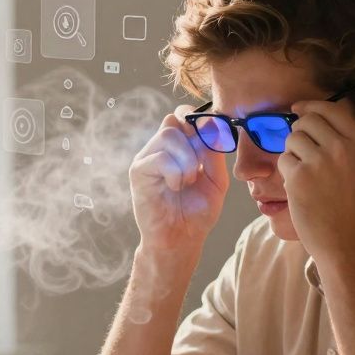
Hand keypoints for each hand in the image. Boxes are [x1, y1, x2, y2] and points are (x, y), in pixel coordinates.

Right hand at [128, 105, 229, 252]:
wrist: (181, 239)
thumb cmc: (197, 212)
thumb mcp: (216, 179)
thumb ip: (214, 152)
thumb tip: (210, 125)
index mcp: (178, 147)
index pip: (182, 115)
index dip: (197, 120)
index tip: (209, 143)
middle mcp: (159, 148)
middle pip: (175, 121)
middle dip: (194, 143)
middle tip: (198, 169)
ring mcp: (147, 158)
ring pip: (168, 135)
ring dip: (186, 159)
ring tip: (187, 182)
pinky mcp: (138, 171)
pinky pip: (159, 157)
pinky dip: (174, 172)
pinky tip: (175, 187)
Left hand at [277, 100, 354, 262]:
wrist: (347, 242)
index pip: (330, 109)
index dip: (310, 107)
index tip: (298, 108)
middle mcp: (343, 146)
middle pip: (307, 122)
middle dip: (300, 135)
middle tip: (306, 156)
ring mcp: (320, 161)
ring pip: (292, 139)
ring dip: (294, 154)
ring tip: (307, 176)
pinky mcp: (299, 176)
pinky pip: (284, 160)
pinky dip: (288, 174)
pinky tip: (302, 189)